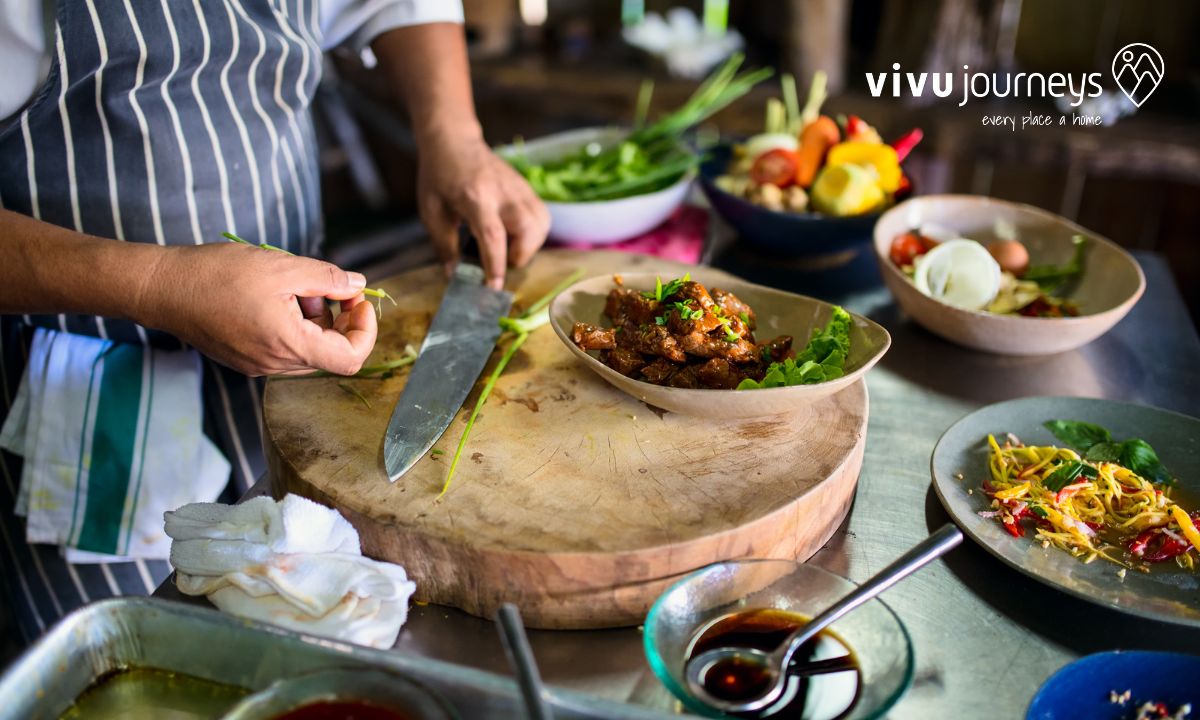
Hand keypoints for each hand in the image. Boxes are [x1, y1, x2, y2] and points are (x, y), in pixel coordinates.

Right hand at [139, 244, 377, 376]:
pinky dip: (293, 324)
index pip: (350, 358)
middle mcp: (275, 364)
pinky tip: (275, 297)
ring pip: (308, 349)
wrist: (163, 288)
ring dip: (315, 319)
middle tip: (327, 284)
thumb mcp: (282, 267)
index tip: (359, 300)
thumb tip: (358, 285)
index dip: (365, 330)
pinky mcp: (245, 359)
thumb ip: (327, 278)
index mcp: (288, 345)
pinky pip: (285, 348)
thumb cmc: (217, 274)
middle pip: (331, 353)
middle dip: (339, 318)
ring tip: (294, 287)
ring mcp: (258, 365)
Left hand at [417, 128, 549, 288]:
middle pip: (528, 229)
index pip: (493, 236)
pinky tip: (515, 234)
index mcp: (475, 197)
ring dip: (529, 245)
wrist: (454, 141)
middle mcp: (503, 192)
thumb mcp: (432, 212)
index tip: (492, 288)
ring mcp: (520, 188)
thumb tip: (455, 276)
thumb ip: (444, 246)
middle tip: (500, 259)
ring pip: (541, 224)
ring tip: (508, 247)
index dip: (496, 265)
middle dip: (519, 255)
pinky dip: (534, 233)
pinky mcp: (528, 188)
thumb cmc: (439, 178)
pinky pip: (542, 217)